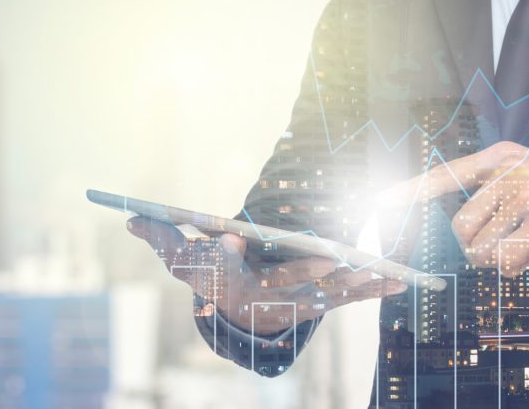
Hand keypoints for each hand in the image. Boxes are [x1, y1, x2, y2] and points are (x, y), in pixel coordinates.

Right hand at [126, 216, 406, 334]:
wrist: (239, 309)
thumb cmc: (211, 273)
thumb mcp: (182, 256)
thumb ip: (160, 235)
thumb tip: (129, 218)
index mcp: (232, 281)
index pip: (227, 266)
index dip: (228, 257)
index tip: (231, 243)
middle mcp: (267, 295)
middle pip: (285, 282)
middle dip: (304, 271)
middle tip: (324, 256)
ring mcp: (297, 300)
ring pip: (326, 292)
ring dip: (352, 282)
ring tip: (376, 269)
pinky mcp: (320, 301)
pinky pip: (350, 297)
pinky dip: (374, 289)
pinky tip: (400, 280)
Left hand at [381, 141, 528, 277]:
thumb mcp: (527, 176)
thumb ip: (490, 194)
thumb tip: (454, 232)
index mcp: (500, 158)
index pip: (444, 175)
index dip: (409, 192)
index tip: (379, 203)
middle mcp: (510, 172)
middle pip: (459, 227)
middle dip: (473, 247)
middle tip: (500, 245)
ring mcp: (527, 195)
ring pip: (480, 248)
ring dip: (495, 259)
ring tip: (521, 246)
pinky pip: (506, 260)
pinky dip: (514, 267)